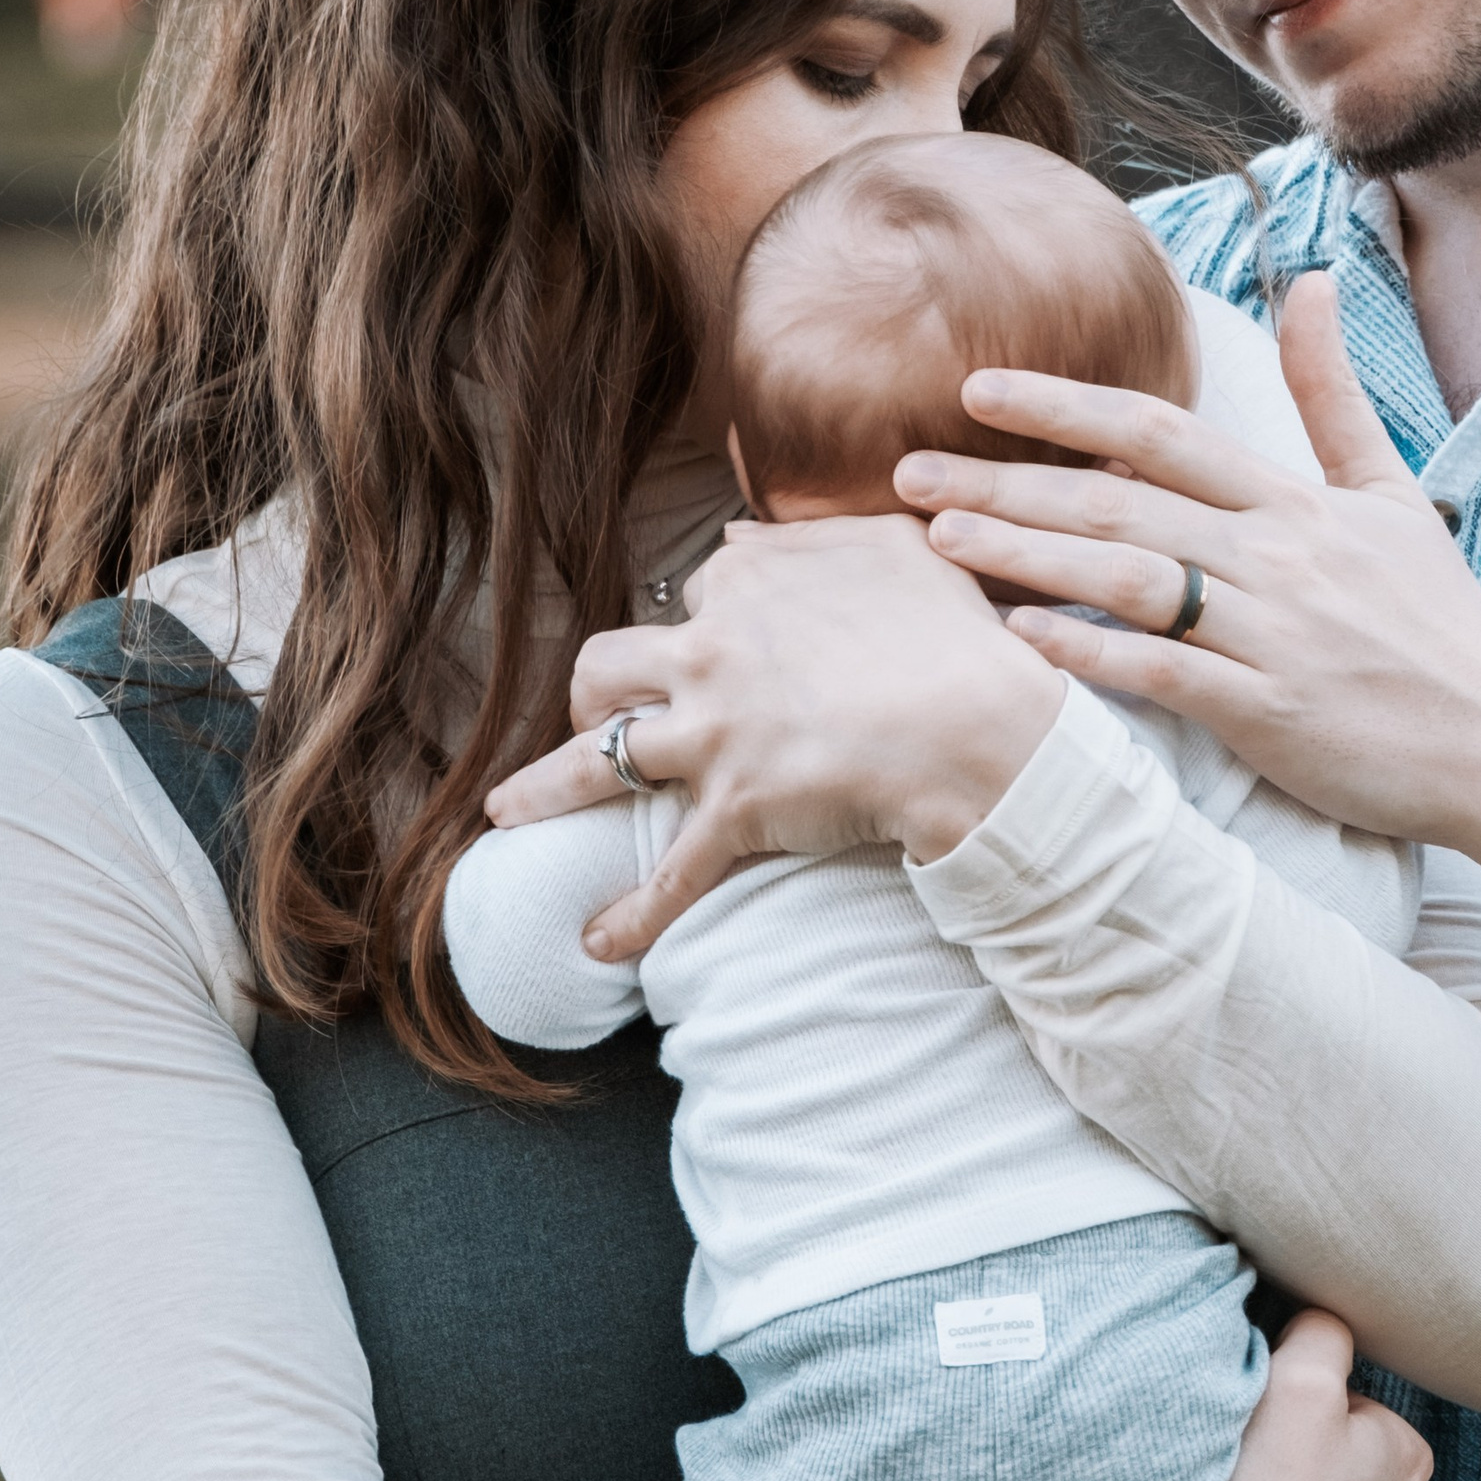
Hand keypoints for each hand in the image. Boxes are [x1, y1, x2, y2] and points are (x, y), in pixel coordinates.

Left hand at [484, 515, 1065, 958]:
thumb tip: (740, 540)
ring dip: (542, 790)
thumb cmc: (951, 635)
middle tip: (598, 718)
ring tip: (505, 812)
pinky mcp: (733, 811)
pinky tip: (597, 943)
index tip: (737, 653)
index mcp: (747, 586)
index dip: (716, 627)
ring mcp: (713, 737)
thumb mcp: (890, 547)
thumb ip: (810, 537)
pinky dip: (630, 915)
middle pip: (608, 666)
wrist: (975, 726)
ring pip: (596, 761)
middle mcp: (710, 654)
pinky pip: (668, 875)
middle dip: (592, 694)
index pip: (700, 599)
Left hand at [896, 273, 1480, 851]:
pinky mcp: (1270, 713)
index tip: (977, 391)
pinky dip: (1091, 653)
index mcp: (1295, 504)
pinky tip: (1022, 639)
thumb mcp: (1395, 495)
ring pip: (1128, 577)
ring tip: (942, 539)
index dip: (1064, 406)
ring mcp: (1270, 634)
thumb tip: (1315, 280)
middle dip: (1007, 480)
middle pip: (1120, 501)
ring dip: (1028, 554)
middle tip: (907, 469)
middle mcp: (1276, 556)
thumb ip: (1333, 395)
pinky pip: (1164, 674)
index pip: (1161, 435)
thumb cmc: (1442, 627)